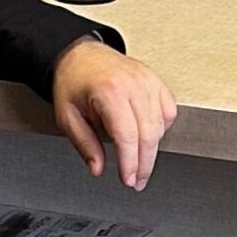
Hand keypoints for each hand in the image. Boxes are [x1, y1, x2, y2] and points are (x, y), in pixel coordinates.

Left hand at [51, 38, 177, 190]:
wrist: (82, 55)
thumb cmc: (73, 82)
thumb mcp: (67, 117)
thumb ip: (84, 144)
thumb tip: (98, 168)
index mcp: (109, 91)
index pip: (127, 136)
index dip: (130, 163)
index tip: (128, 180)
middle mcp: (132, 84)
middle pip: (148, 134)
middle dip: (144, 164)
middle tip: (137, 181)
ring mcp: (147, 81)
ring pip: (161, 125)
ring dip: (152, 150)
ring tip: (139, 163)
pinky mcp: (156, 81)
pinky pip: (168, 111)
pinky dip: (162, 128)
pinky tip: (148, 137)